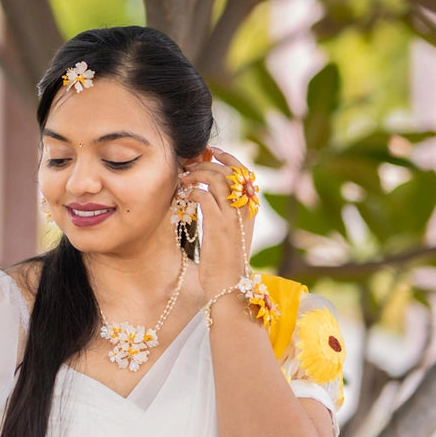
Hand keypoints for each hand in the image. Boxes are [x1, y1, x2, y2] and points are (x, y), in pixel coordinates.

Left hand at [178, 145, 257, 296]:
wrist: (228, 285)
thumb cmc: (225, 260)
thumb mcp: (230, 232)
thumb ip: (224, 211)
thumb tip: (207, 191)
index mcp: (251, 209)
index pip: (244, 173)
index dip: (228, 158)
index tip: (212, 151)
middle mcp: (245, 209)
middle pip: (230, 172)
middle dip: (208, 163)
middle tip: (190, 165)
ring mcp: (233, 216)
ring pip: (218, 179)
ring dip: (198, 174)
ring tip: (184, 178)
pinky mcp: (218, 225)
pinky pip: (204, 196)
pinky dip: (193, 190)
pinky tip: (185, 194)